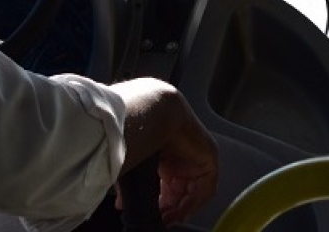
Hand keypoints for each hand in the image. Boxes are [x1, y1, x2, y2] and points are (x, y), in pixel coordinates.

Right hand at [111, 79, 218, 224]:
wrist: (153, 110)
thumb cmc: (137, 126)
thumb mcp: (130, 158)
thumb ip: (127, 180)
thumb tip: (120, 201)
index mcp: (162, 153)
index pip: (164, 184)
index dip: (157, 201)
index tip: (150, 213)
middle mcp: (180, 156)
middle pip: (179, 189)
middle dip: (168, 207)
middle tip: (158, 218)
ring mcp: (195, 157)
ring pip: (192, 190)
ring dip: (180, 208)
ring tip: (168, 218)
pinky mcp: (208, 158)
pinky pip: (206, 187)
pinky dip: (194, 202)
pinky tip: (182, 212)